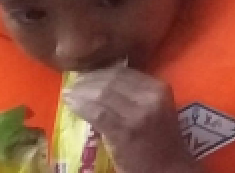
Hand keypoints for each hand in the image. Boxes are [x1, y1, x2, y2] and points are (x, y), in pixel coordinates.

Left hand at [62, 68, 198, 172]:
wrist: (167, 168)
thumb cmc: (159, 141)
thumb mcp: (155, 110)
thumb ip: (136, 95)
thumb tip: (104, 83)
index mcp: (159, 88)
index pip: (124, 72)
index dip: (100, 72)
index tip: (84, 76)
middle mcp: (150, 97)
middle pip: (112, 80)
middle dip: (87, 81)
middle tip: (72, 84)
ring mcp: (137, 115)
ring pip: (102, 95)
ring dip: (80, 93)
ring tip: (67, 94)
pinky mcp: (124, 132)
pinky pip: (97, 113)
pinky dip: (80, 107)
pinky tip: (70, 106)